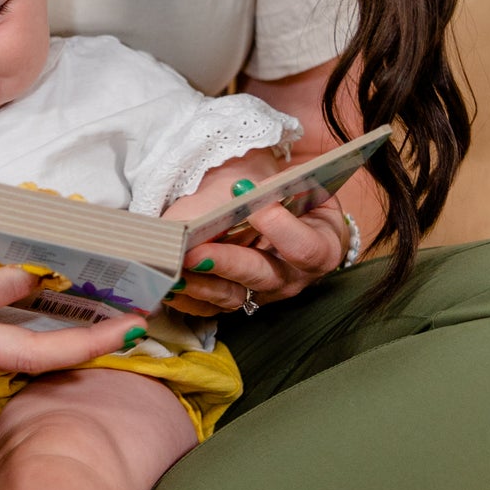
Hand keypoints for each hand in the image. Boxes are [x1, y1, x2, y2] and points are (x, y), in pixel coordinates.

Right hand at [0, 149, 141, 373]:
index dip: (27, 276)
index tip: (61, 257)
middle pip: (24, 353)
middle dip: (83, 345)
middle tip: (136, 326)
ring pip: (19, 362)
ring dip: (74, 351)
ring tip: (125, 333)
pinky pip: (5, 355)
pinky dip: (48, 347)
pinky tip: (83, 329)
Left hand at [165, 195, 350, 316]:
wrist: (289, 216)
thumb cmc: (290, 195)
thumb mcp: (294, 182)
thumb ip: (278, 183)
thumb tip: (244, 189)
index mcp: (320, 247)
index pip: (304, 246)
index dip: (277, 226)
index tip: (244, 197)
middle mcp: (293, 277)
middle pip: (262, 276)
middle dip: (226, 263)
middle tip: (194, 253)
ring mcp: (263, 293)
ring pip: (233, 296)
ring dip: (201, 285)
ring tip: (173, 272)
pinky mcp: (236, 300)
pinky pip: (210, 307)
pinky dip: (188, 297)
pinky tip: (169, 285)